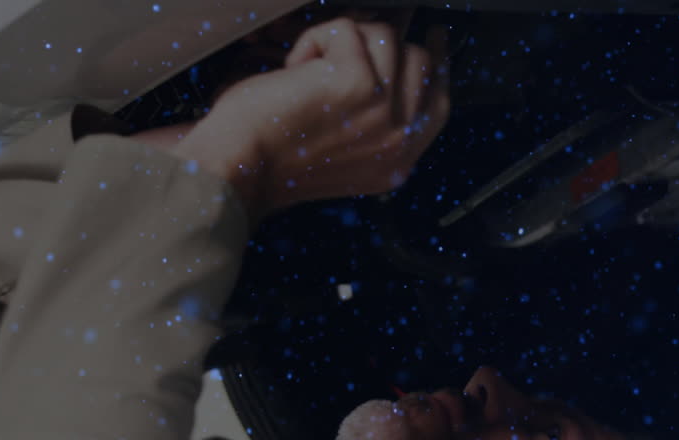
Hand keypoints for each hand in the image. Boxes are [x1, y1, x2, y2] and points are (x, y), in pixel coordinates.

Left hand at [170, 18, 449, 221]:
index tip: (436, 39)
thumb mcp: (346, 158)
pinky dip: (312, 41)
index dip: (438, 66)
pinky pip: (345, 30)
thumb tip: (396, 70)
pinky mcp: (357, 81)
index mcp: (397, 161)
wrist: (239, 170)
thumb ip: (379, 127)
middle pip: (420, 64)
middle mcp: (398, 139)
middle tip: (350, 42)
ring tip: (307, 69)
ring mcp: (383, 110)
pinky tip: (292, 70)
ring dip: (341, 41)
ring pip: (386, 38)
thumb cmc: (273, 160)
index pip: (438, 104)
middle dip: (381, 45)